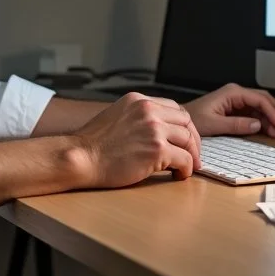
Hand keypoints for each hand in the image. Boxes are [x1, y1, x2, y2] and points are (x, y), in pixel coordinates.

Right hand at [72, 92, 199, 187]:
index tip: (184, 139)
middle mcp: (148, 110)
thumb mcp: (115, 117)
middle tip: (193, 155)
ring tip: (187, 167)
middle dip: (193, 140)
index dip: (183, 126)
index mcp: (138, 100)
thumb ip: (137, 118)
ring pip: (188, 139)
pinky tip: (179, 175)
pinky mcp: (157, 150)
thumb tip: (157, 131)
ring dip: (191, 155)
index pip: (173, 108)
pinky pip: (184, 159)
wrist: (81, 158)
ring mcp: (154, 129)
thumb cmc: (93, 145)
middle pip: (185, 121)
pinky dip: (186, 169)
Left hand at [184, 83, 274, 138]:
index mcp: (232, 93)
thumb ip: (236, 124)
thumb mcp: (214, 124)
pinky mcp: (235, 109)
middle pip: (264, 100)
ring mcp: (236, 101)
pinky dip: (263, 121)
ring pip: (261, 107)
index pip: (259, 99)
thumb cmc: (194, 120)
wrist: (182, 121)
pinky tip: (269, 131)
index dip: (272, 112)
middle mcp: (236, 94)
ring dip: (271, 118)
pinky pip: (254, 113)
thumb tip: (258, 125)